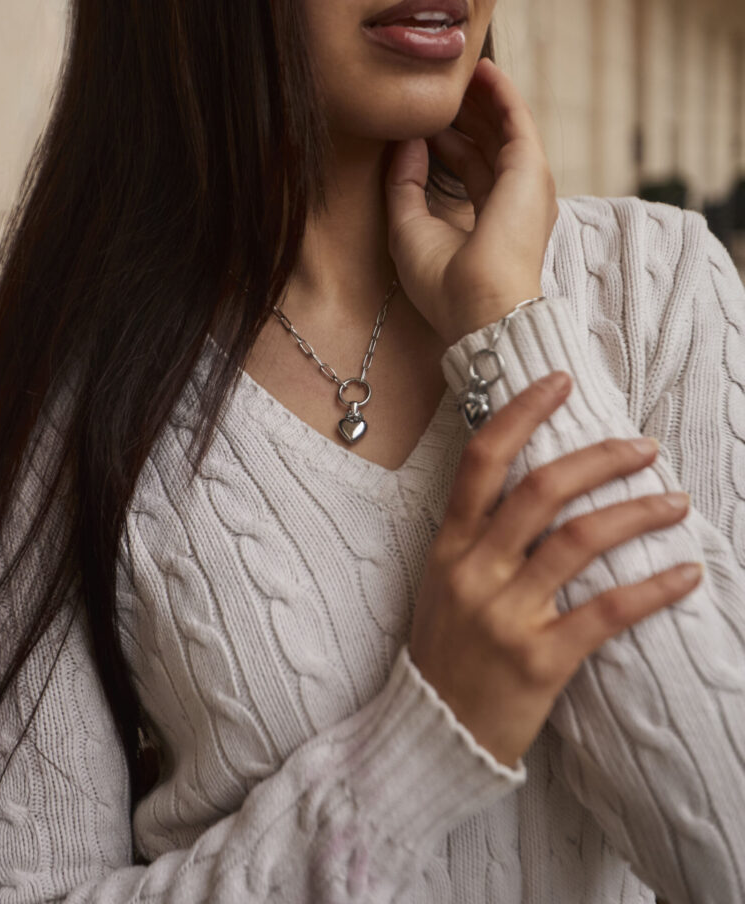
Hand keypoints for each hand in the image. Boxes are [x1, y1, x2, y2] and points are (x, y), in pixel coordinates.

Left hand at [384, 59, 556, 345]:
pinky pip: (516, 120)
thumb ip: (405, 184)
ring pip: (503, 128)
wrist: (478, 306)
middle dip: (467, 112)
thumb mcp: (409, 227)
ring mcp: (526, 185)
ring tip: (460, 71)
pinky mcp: (531, 170)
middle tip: (443, 85)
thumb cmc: (445, 284)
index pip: (472, 168)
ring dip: (484, 98)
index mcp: (490, 221)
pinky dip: (501, 94)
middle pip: (489, 143)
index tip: (424, 119)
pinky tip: (484, 72)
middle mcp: (514, 201)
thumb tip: (405, 142)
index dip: (448, 140)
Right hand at [408, 372, 701, 767]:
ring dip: (636, 513)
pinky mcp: (540, 660)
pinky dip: (652, 589)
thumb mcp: (443, 582)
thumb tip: (536, 485)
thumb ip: (478, 536)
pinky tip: (684, 574)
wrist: (432, 734)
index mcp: (450, 545)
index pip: (481, 460)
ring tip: (675, 503)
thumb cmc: (446, 651)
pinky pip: (606, 612)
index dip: (521, 412)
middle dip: (600, 458)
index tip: (561, 382)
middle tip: (645, 448)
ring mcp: (506, 616)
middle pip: (541, 489)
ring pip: (580, 541)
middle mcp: (475, 571)